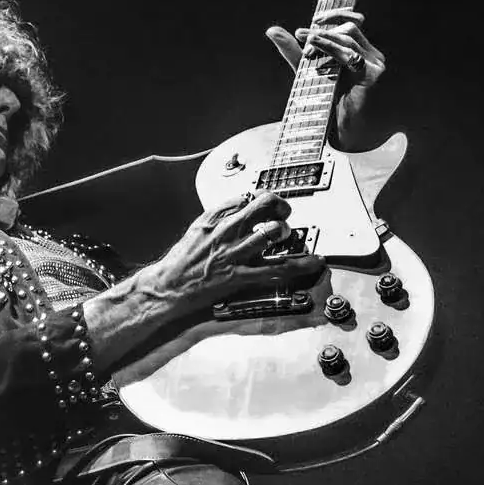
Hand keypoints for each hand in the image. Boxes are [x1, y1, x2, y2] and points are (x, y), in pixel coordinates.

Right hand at [82, 190, 323, 374]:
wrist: (168, 287)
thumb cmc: (180, 262)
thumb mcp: (196, 230)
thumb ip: (218, 216)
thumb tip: (240, 205)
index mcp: (215, 218)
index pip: (246, 197)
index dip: (261, 198)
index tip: (268, 204)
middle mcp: (227, 231)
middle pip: (264, 205)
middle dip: (280, 206)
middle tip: (284, 213)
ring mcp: (235, 254)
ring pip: (273, 232)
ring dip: (285, 232)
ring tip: (286, 236)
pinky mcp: (241, 276)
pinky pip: (278, 268)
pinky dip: (301, 265)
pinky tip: (315, 262)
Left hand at [265, 8, 385, 148]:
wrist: (344, 136)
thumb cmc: (327, 107)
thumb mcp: (307, 73)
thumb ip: (293, 52)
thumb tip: (272, 30)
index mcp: (361, 52)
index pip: (354, 22)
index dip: (337, 14)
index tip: (315, 18)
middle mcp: (371, 56)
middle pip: (349, 29)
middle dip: (322, 31)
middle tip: (300, 36)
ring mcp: (375, 64)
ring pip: (349, 39)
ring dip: (323, 40)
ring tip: (305, 45)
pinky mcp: (372, 75)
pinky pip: (351, 56)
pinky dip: (330, 51)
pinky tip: (314, 52)